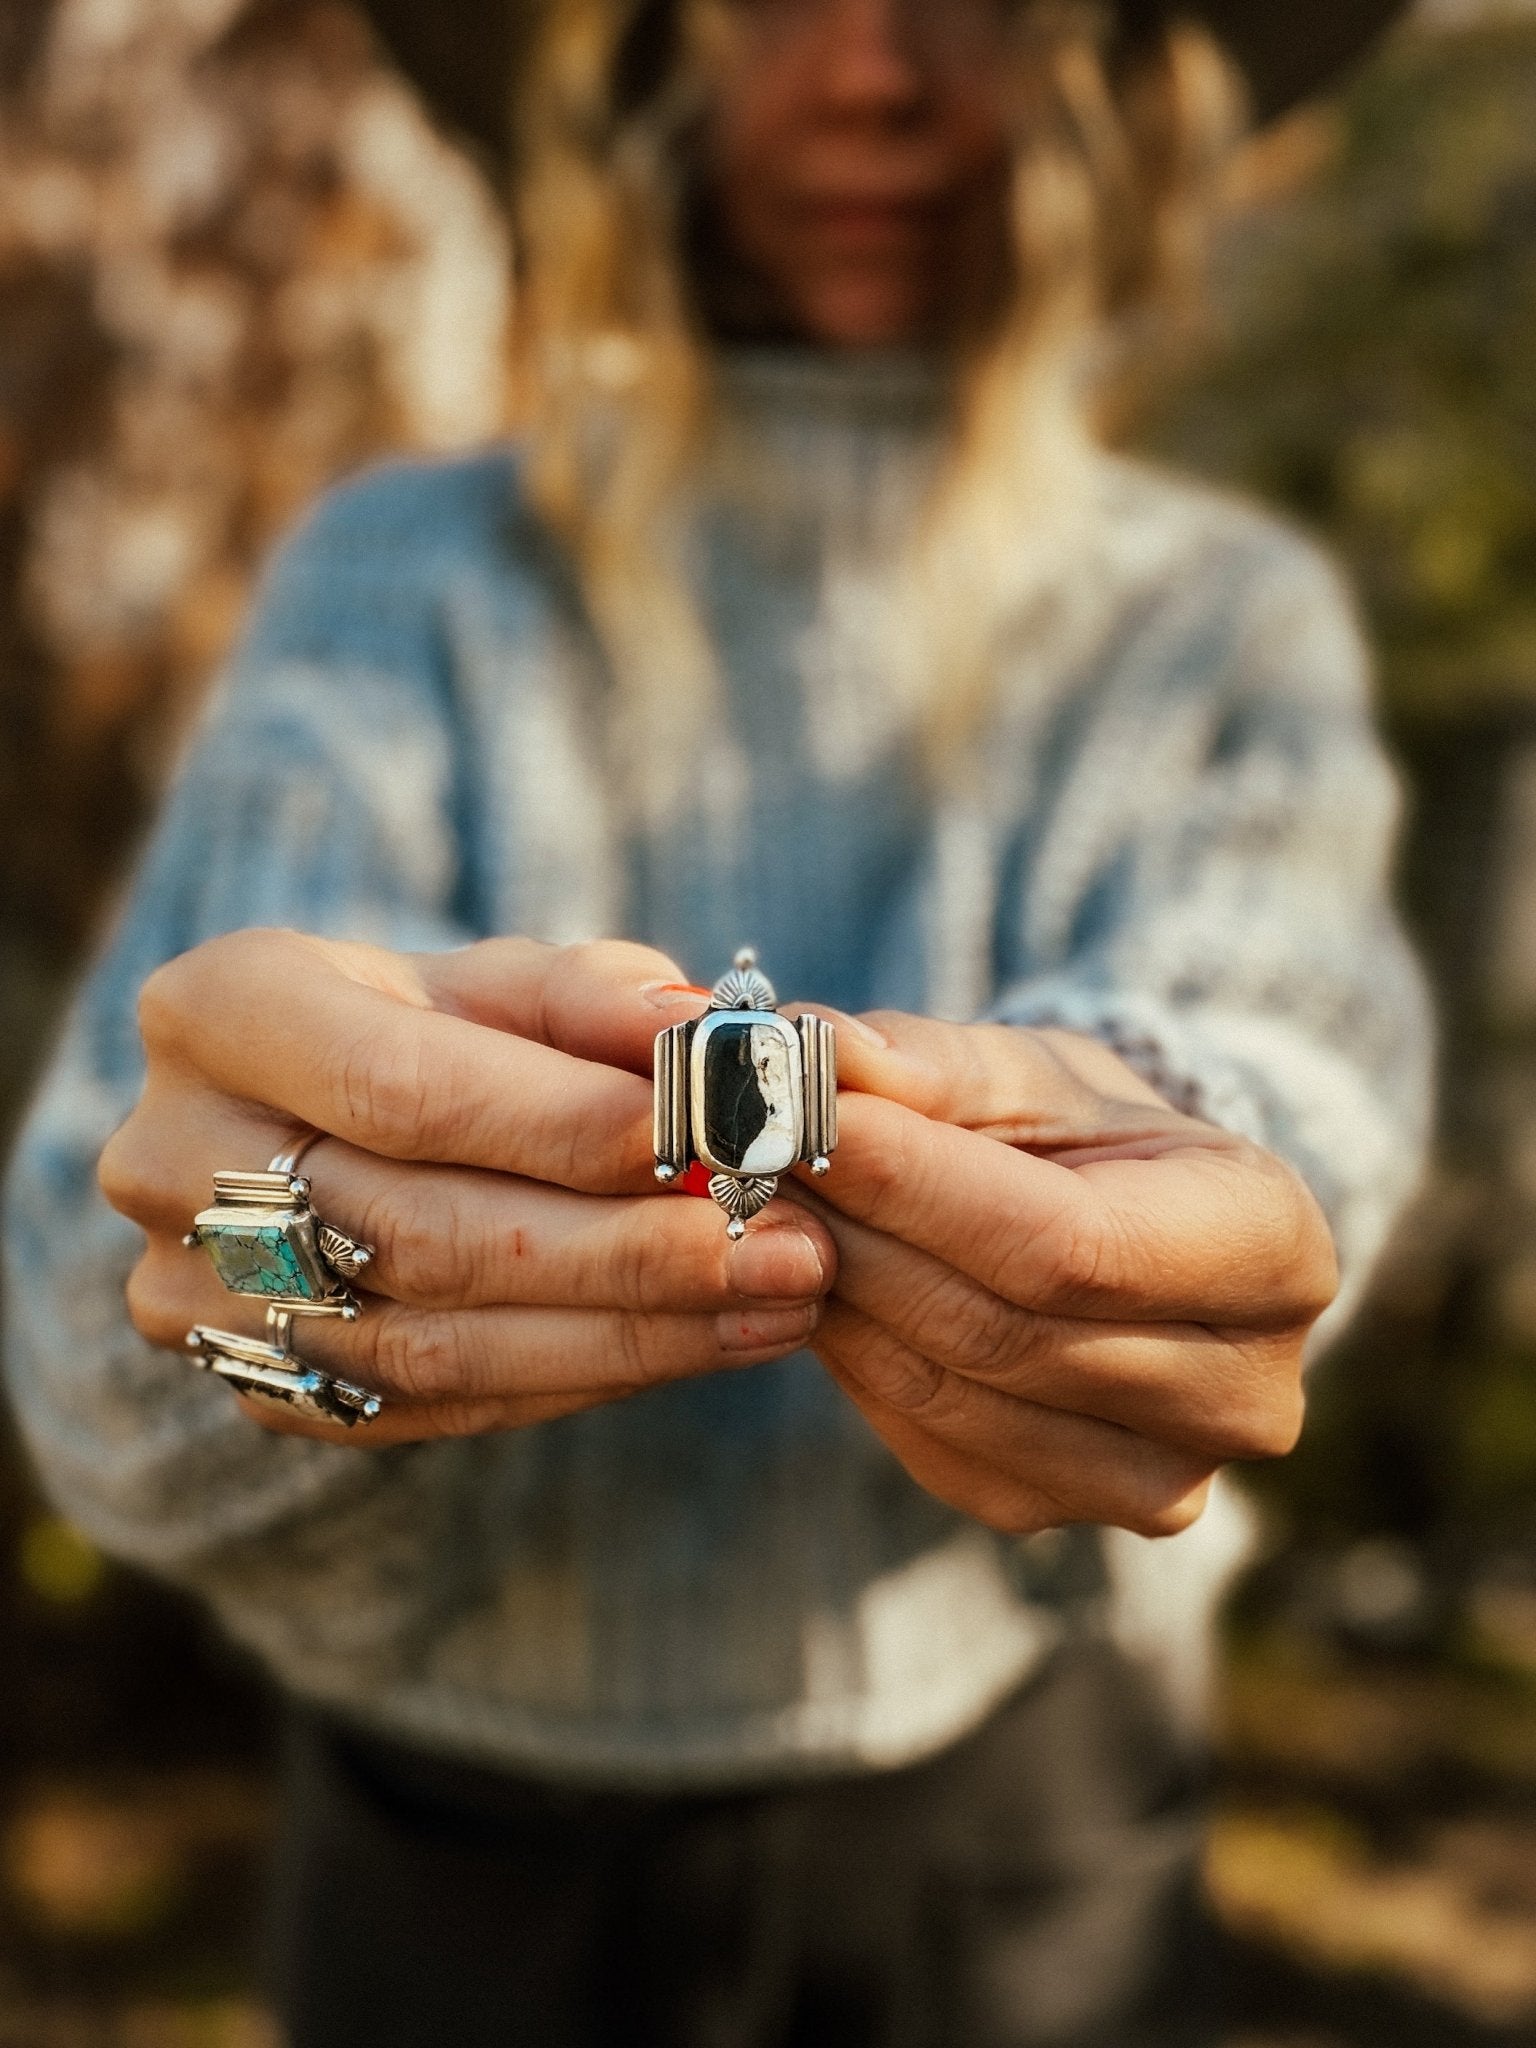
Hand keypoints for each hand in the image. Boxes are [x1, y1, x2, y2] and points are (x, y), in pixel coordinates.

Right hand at [100, 931, 834, 1443]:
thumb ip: (591, 999)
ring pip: (432, 1343)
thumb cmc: (429, 1025)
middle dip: (627, 1248)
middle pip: (421, 1230)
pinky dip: (581, 1374)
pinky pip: (432, 1405)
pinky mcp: (254, 1382)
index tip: (713, 1139)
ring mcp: (197, 1291)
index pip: (404, 1088)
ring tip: (779, 1299)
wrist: (317, 1124)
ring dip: (631, 1330)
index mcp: (221, 1012)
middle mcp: (174, 1155)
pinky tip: (702, 1342)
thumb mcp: (498, 979)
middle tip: (789, 1245)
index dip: (563, 1124)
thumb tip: (706, 1038)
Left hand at [788, 1012, 1336, 1537]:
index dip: (925, 1188)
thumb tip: (815, 1055)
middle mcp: (1248, 1392)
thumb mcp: (1035, 1073)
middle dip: (862, 1234)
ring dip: (838, 1292)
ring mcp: (1159, 1479)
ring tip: (774, 1206)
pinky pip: (925, 1436)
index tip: (808, 1120)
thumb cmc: (1091, 1138)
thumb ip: (932, 1064)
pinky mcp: (1059, 1513)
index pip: (1071, 1245)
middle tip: (754, 1157)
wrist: (1129, 1235)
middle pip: (1003, 1328)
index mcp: (1277, 1249)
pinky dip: (854, 1354)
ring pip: (951, 1388)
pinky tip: (817, 1283)